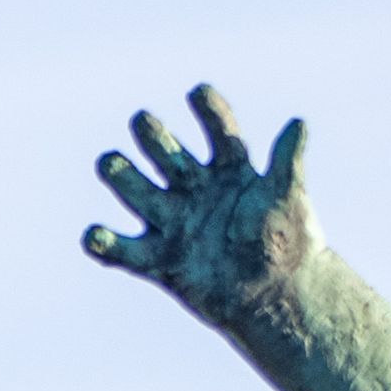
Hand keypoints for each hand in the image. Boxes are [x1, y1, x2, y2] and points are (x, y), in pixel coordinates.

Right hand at [80, 84, 309, 313]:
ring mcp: (177, 224)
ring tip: (110, 162)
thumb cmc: (288, 245)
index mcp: (231, 171)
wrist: (277, 298)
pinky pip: (127, 251)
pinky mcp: (163, 261)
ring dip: (121, 175)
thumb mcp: (289, 198)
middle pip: (167, 154)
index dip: (209, 110)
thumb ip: (286, 163)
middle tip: (143, 121)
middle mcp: (198, 191)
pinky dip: (105, 244)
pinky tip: (92, 235)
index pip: (218, 132)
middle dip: (152, 136)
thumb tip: (298, 125)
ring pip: (139, 193)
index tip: (197, 92)